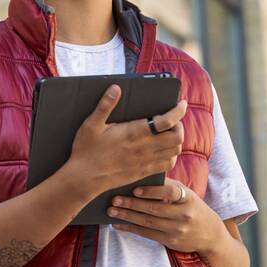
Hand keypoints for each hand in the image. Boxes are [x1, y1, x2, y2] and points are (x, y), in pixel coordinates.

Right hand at [67, 86, 186, 198]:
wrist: (84, 178)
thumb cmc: (86, 151)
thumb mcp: (91, 124)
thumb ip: (105, 105)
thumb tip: (115, 88)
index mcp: (134, 132)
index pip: (167, 120)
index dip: (179, 110)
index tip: (181, 104)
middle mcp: (144, 147)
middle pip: (177, 136)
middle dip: (180, 125)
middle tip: (173, 120)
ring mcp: (145, 161)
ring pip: (175, 151)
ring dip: (177, 140)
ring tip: (169, 133)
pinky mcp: (144, 172)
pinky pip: (168, 165)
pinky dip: (171, 156)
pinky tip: (163, 150)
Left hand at [106, 176, 222, 253]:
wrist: (210, 234)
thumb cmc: (192, 208)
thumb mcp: (187, 195)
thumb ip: (168, 187)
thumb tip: (141, 177)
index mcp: (188, 199)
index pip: (171, 193)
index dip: (152, 191)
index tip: (135, 190)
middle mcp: (184, 215)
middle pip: (155, 209)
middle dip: (132, 204)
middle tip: (114, 199)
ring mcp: (177, 230)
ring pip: (148, 223)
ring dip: (127, 216)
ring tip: (111, 211)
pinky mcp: (170, 241)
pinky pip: (146, 234)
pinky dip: (130, 228)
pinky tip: (118, 223)